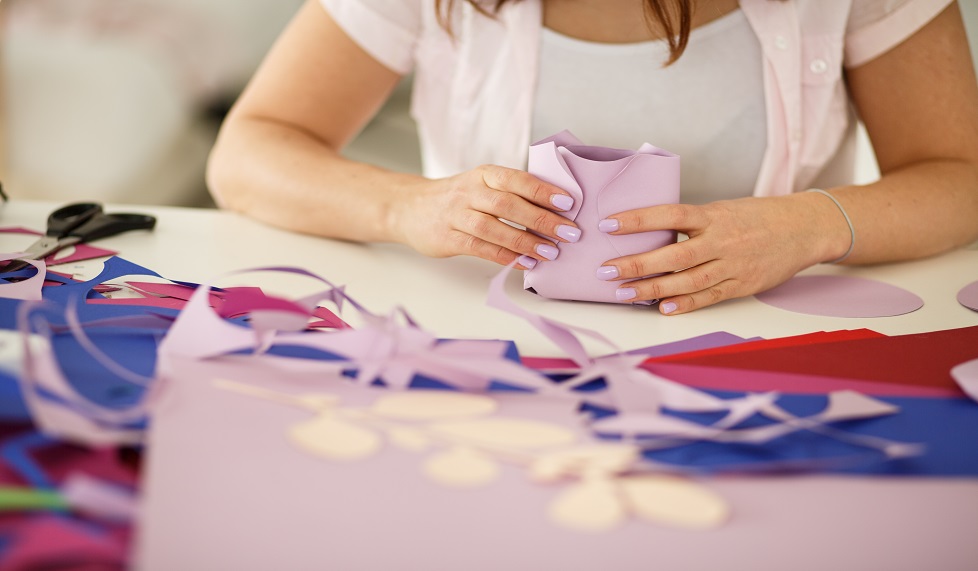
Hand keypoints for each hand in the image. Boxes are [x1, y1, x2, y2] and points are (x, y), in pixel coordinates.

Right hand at [389, 164, 581, 267]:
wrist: (409, 207)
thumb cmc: (456, 198)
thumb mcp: (481, 185)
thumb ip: (511, 193)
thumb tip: (556, 209)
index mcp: (484, 175)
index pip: (517, 179)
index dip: (543, 191)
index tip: (568, 203)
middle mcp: (470, 192)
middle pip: (508, 204)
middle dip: (542, 219)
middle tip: (569, 233)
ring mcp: (457, 215)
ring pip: (494, 228)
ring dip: (525, 242)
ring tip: (550, 252)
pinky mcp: (448, 238)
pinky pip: (480, 248)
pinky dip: (504, 256)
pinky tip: (524, 263)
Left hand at [595, 193, 849, 313]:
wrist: (804, 228)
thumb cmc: (756, 216)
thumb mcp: (723, 209)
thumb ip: (691, 223)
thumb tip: (648, 233)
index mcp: (713, 215)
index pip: (669, 214)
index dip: (638, 220)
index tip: (608, 224)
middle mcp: (722, 240)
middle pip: (674, 254)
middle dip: (637, 264)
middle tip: (605, 270)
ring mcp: (732, 265)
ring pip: (688, 280)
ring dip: (653, 289)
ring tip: (623, 293)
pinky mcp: (742, 285)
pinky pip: (709, 297)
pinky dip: (686, 304)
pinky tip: (663, 308)